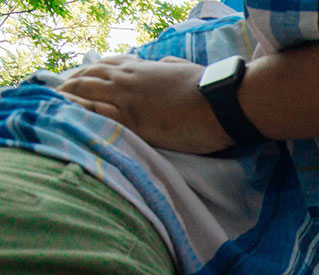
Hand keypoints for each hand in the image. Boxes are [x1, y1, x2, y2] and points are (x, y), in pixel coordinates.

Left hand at [58, 54, 235, 153]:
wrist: (222, 103)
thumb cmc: (210, 87)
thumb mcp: (185, 69)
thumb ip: (170, 66)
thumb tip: (164, 64)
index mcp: (142, 69)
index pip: (105, 65)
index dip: (88, 71)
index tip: (78, 78)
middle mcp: (128, 81)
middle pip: (87, 77)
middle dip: (70, 85)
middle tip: (57, 95)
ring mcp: (128, 100)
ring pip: (85, 93)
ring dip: (66, 99)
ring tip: (52, 108)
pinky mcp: (133, 122)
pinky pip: (96, 115)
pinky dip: (78, 114)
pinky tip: (65, 119)